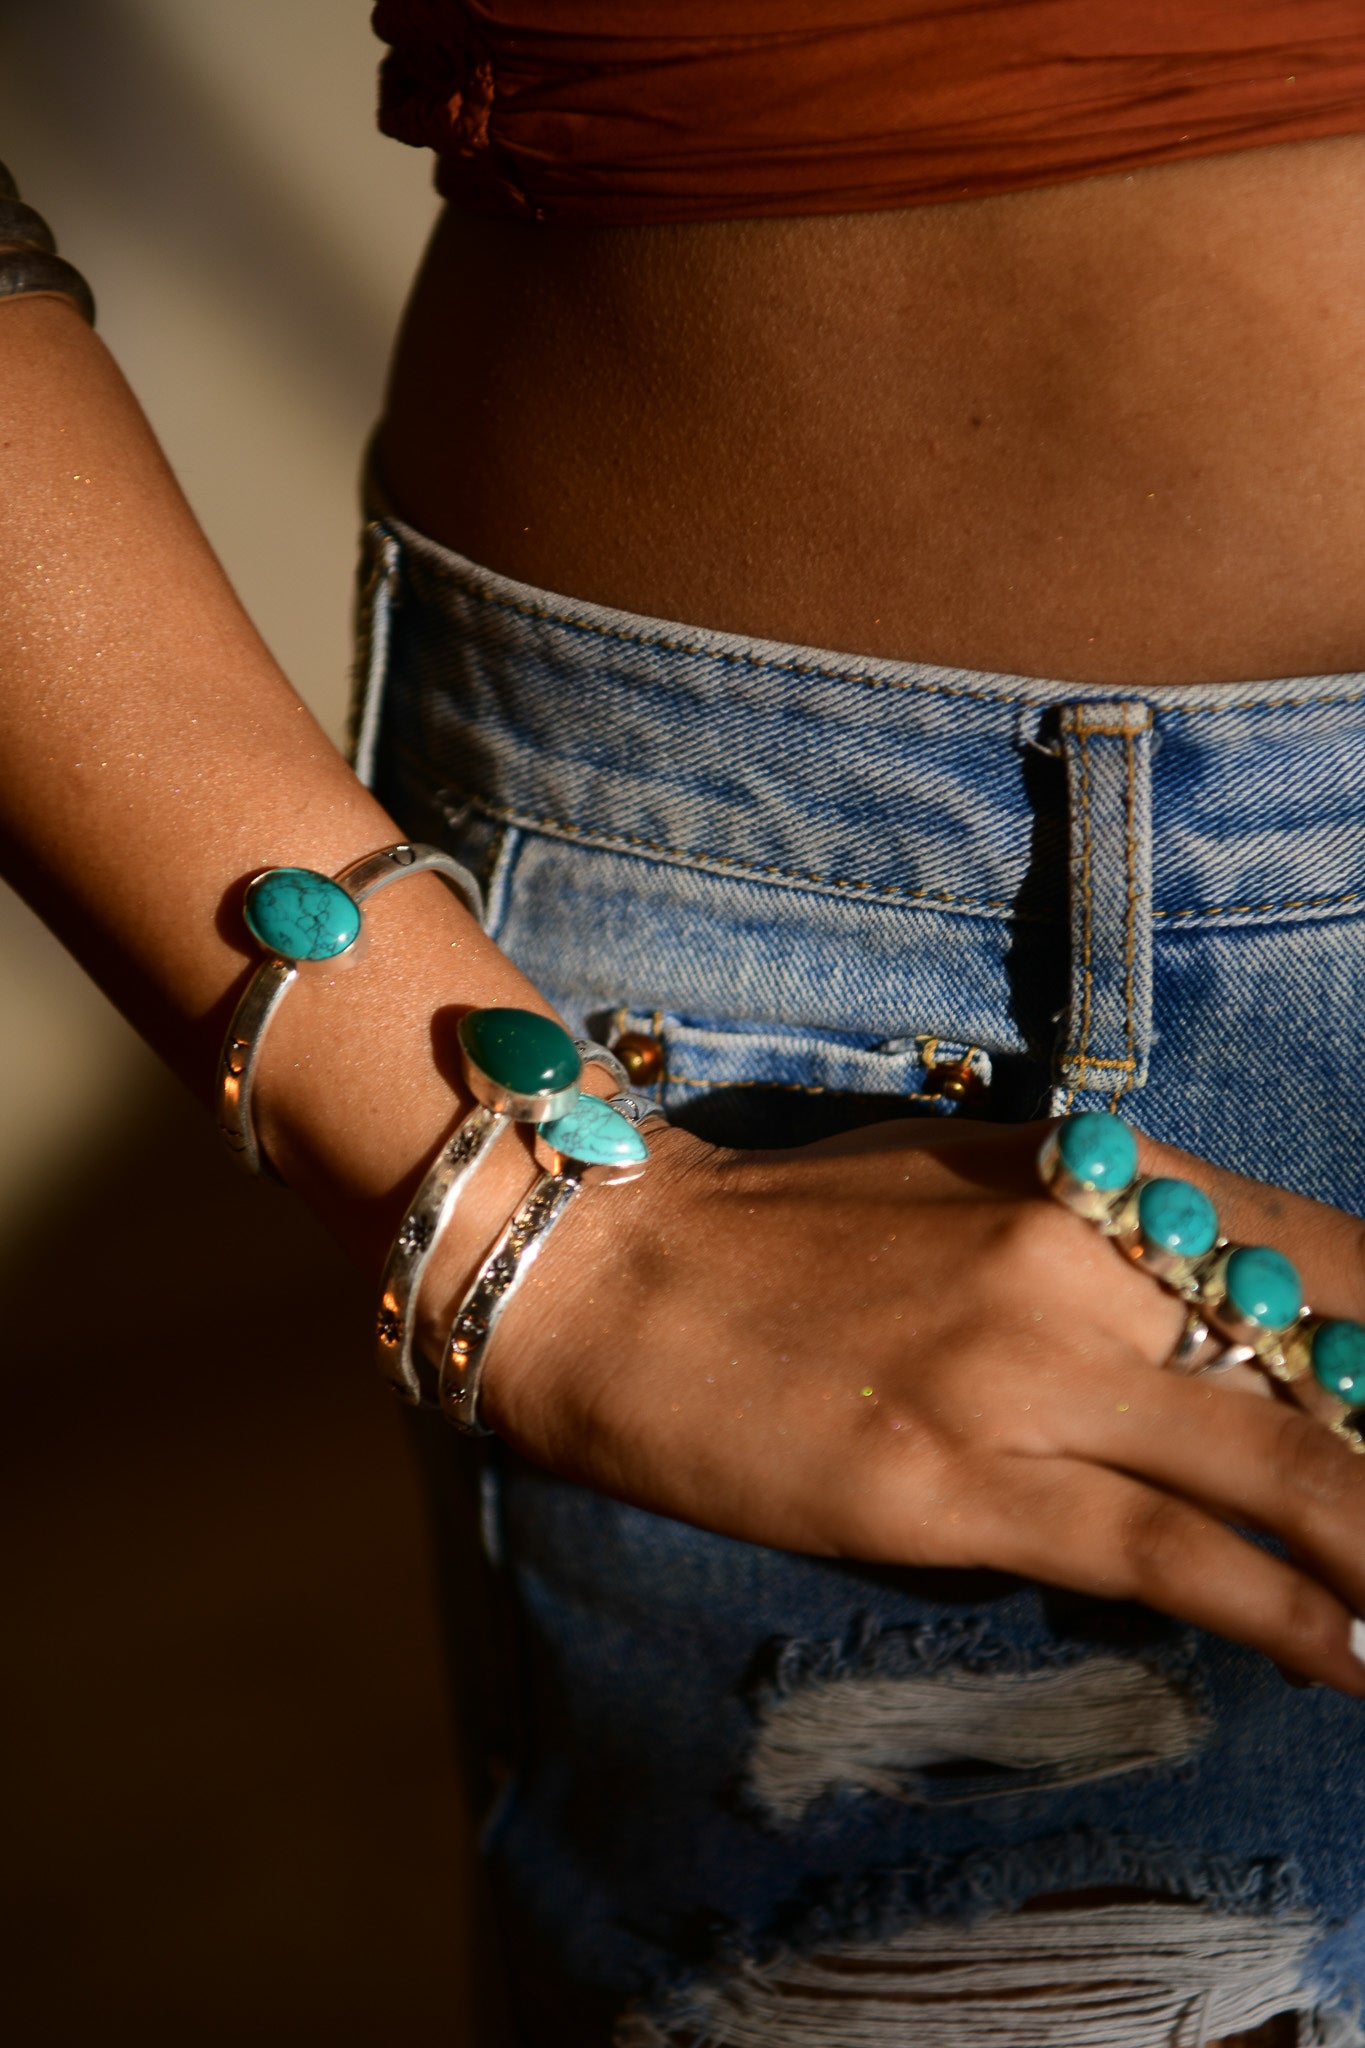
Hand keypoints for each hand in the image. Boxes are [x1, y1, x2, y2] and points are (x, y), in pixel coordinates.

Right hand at [480, 1116, 1364, 1695]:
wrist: (614, 1273)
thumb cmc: (779, 1230)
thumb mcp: (961, 1188)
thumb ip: (1093, 1239)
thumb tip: (1218, 1330)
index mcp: (1082, 1174)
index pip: (1320, 1253)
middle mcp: (1078, 1255)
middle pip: (1327, 1362)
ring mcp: (1022, 1369)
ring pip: (1279, 1465)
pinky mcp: (959, 1481)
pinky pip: (1168, 1555)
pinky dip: (1291, 1617)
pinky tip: (1361, 1662)